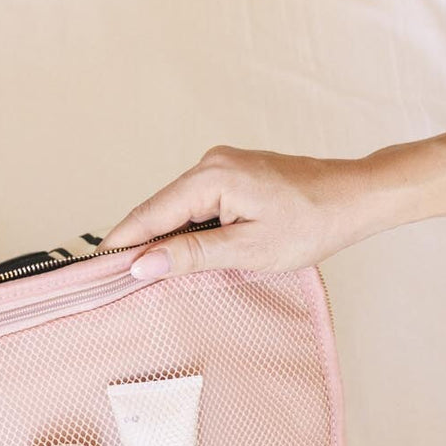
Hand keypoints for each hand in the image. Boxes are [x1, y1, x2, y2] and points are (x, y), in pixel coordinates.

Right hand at [103, 146, 383, 274]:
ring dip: (159, 241)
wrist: (355, 198)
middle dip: (135, 245)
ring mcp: (222, 167)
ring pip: (175, 210)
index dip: (119, 245)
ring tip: (137, 276)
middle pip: (157, 210)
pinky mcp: (233, 176)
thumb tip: (142, 264)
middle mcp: (211, 163)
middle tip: (108, 283)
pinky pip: (194, 206)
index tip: (91, 273)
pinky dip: (181, 231)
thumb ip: (191, 255)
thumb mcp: (247, 249)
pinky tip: (176, 256)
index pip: (149, 215)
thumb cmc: (311, 224)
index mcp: (212, 177)